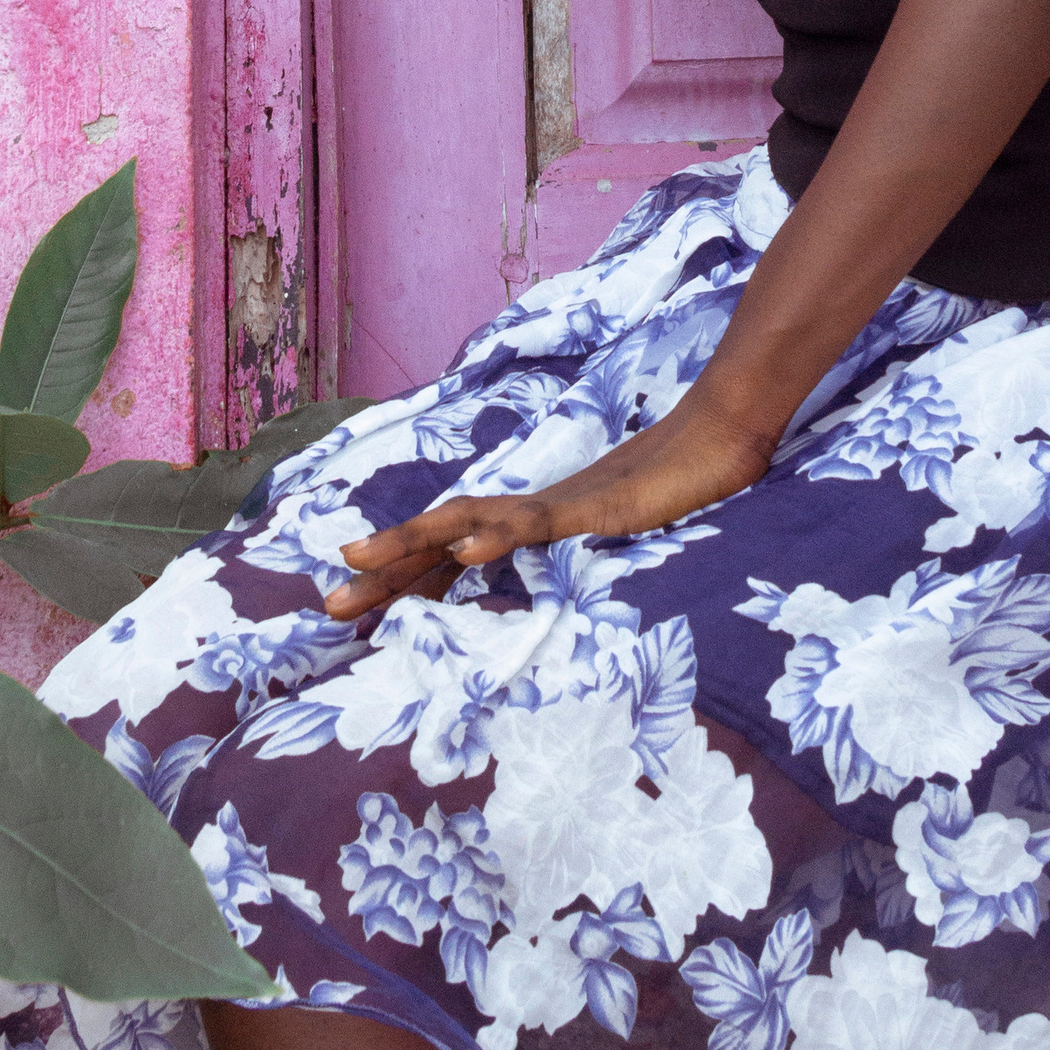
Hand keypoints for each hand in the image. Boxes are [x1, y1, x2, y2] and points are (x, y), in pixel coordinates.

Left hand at [323, 394, 776, 621]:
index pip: (455, 556)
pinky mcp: (595, 507)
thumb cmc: (677, 492)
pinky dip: (496, 535)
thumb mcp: (620, 548)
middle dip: (385, 571)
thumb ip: (582, 566)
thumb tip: (552, 603)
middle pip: (444, 539)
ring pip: (471, 522)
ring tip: (359, 564)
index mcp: (534, 526)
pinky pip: (537, 523)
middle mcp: (534, 510)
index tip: (356, 609)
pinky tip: (462, 550)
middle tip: (326, 606)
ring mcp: (561, 505)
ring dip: (412, 545)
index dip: (405, 580)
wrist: (722, 440)